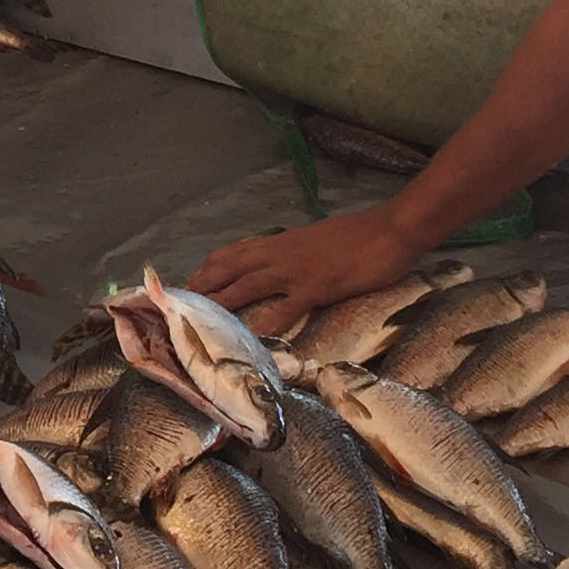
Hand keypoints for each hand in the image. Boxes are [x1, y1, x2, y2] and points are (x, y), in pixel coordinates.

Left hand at [188, 206, 418, 333]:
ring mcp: (296, 271)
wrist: (391, 229)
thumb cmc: (359, 234)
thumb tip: (282, 264)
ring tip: (197, 320)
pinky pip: (285, 308)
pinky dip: (266, 324)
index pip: (234, 252)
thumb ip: (296, 252)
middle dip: (202, 286)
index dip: (209, 268)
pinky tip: (251, 339)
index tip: (190, 283)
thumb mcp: (318, 239)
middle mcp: (280, 254)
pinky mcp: (317, 287)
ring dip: (220, 303)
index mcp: (282, 242)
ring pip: (246, 285)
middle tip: (177, 305)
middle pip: (229, 267)